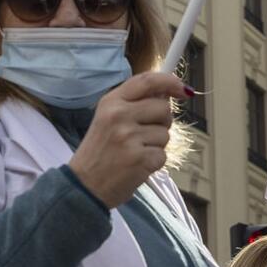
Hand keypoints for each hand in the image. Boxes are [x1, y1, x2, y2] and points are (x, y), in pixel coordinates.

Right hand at [68, 72, 184, 207]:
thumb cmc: (99, 152)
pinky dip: (154, 162)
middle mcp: (119, 115)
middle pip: (163, 108)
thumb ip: (133, 103)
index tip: (182, 89)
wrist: (84, 186)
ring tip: (135, 152)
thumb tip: (167, 94)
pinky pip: (163, 154)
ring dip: (156, 145)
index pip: (146, 81)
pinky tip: (136, 165)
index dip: (169, 82)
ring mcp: (129, 137)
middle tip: (144, 135)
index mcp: (111, 102)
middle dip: (162, 121)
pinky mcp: (140, 159)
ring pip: (165, 133)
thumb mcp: (107, 118)